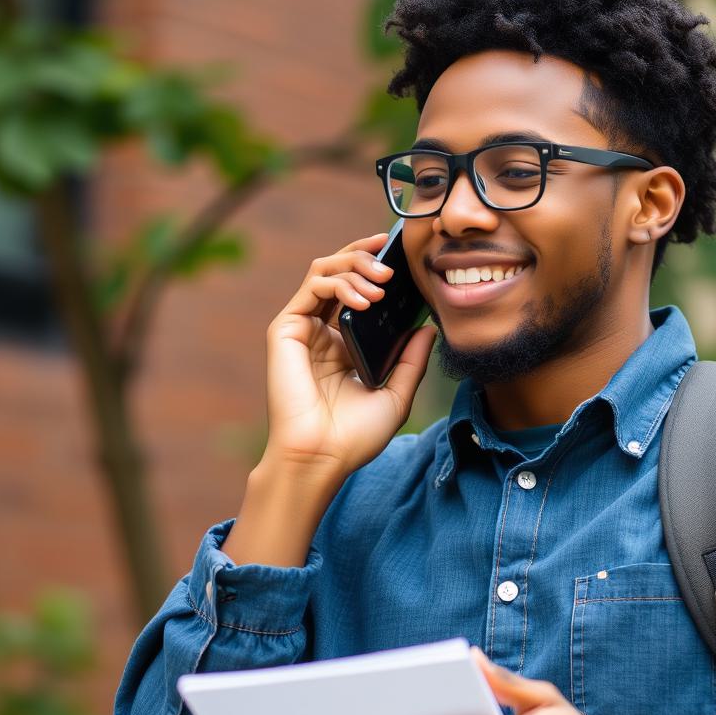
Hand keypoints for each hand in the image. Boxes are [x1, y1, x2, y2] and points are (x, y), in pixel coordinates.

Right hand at [262, 232, 434, 479]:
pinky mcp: (286, 331)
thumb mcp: (397, 393)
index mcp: (344, 343)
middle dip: (367, 258)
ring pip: (325, 269)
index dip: (377, 266)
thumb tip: (429, 328)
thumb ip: (412, 360)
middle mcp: (321, 331)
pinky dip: (341, 282)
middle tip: (393, 267)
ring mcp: (303, 329)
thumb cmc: (355, 436)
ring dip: (356, 265)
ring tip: (383, 282)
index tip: (404, 255)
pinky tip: (365, 299)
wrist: (322, 459)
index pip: (359, 288)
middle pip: (340, 270)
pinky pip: (313, 286)